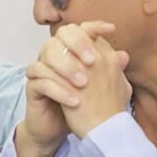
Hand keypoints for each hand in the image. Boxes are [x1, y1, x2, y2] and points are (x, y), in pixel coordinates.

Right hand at [16, 21, 120, 156]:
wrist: (61, 130)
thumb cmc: (82, 105)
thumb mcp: (100, 88)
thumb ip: (111, 71)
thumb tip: (124, 56)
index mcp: (70, 51)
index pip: (80, 29)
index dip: (94, 26)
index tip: (112, 30)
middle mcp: (55, 55)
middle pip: (61, 35)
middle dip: (78, 44)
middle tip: (93, 61)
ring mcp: (41, 70)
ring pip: (47, 56)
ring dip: (67, 68)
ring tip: (83, 84)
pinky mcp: (32, 87)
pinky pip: (40, 81)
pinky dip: (58, 90)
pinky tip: (74, 101)